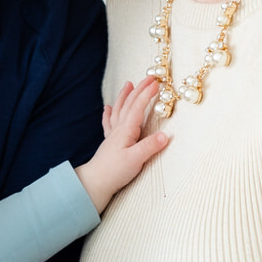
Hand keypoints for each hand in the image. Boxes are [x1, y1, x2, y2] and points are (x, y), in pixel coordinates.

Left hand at [75, 77, 171, 212]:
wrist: (95, 183)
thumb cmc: (114, 172)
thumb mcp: (136, 160)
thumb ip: (150, 147)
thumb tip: (166, 136)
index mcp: (126, 131)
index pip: (138, 107)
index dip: (147, 94)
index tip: (156, 82)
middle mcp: (119, 129)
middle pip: (129, 105)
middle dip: (139, 90)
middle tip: (148, 78)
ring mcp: (113, 135)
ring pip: (119, 110)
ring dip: (124, 96)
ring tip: (128, 85)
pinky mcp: (110, 143)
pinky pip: (109, 123)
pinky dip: (109, 113)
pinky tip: (107, 108)